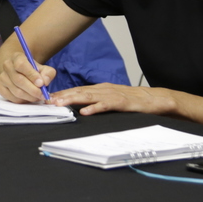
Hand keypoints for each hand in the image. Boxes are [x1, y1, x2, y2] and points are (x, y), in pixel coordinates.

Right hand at [0, 53, 56, 102]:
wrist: (22, 72)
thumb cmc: (33, 71)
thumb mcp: (44, 69)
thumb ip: (48, 74)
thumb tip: (44, 82)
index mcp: (17, 57)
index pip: (21, 65)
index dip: (31, 75)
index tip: (41, 83)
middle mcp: (7, 66)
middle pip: (19, 80)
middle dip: (33, 90)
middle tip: (42, 94)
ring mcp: (2, 77)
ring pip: (16, 91)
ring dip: (29, 96)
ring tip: (37, 96)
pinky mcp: (0, 87)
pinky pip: (12, 98)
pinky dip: (22, 100)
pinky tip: (28, 97)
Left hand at [49, 84, 177, 115]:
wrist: (155, 99)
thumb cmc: (133, 101)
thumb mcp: (112, 99)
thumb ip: (97, 100)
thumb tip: (80, 107)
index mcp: (101, 89)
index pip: (78, 90)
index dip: (62, 93)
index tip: (47, 98)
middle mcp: (104, 89)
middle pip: (79, 91)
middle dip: (62, 96)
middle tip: (47, 101)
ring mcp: (113, 95)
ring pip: (89, 96)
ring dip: (73, 100)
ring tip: (60, 104)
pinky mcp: (122, 103)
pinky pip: (106, 105)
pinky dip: (95, 108)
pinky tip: (85, 112)